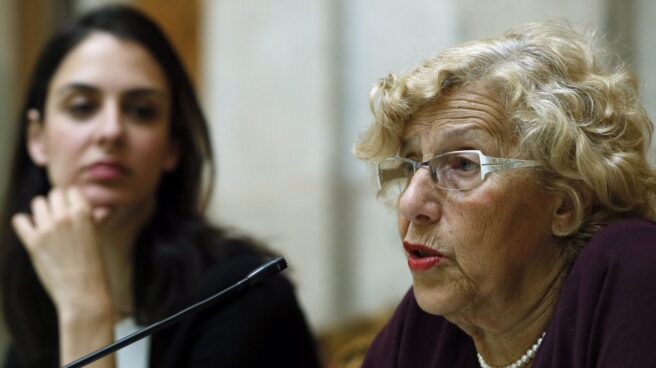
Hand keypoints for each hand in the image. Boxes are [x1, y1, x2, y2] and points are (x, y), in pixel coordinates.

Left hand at [11, 187, 111, 312]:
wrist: (83, 293)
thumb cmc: (94, 266)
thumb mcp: (97, 239)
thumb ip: (96, 221)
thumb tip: (102, 211)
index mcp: (84, 213)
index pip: (72, 191)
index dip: (71, 201)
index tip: (71, 211)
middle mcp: (65, 217)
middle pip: (54, 195)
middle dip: (57, 205)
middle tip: (60, 220)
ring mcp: (48, 229)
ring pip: (38, 203)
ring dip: (42, 211)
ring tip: (47, 225)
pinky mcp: (33, 242)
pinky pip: (20, 220)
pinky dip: (24, 223)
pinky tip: (32, 231)